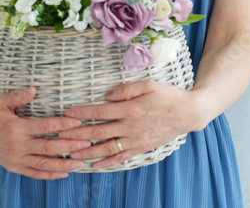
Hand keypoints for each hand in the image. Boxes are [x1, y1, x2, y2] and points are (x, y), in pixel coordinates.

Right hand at [0, 87, 95, 179]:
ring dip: (64, 165)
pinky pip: (34, 173)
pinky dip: (50, 175)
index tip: (77, 123)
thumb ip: (19, 96)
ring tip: (80, 162)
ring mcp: (15, 159)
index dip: (62, 125)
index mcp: (15, 128)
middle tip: (86, 143)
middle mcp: (16, 146)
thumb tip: (34, 89)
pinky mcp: (14, 167)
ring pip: (44, 164)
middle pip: (48, 148)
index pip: (44, 127)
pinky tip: (64, 174)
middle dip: (69, 146)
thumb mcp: (1, 101)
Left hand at [57, 81, 206, 169]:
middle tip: (60, 135)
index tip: (67, 114)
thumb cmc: (168, 95)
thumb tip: (107, 96)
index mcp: (131, 108)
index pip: (100, 111)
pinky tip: (94, 165)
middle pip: (98, 132)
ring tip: (70, 153)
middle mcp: (131, 126)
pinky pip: (121, 157)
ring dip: (87, 151)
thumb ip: (126, 89)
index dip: (82, 113)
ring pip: (106, 148)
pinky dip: (107, 163)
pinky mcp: (141, 147)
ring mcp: (136, 139)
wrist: (188, 113)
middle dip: (77, 134)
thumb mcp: (148, 84)